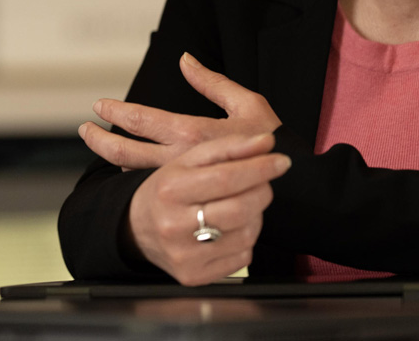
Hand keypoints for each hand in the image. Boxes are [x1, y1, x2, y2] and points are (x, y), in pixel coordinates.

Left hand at [79, 53, 280, 170]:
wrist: (298, 190)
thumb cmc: (276, 144)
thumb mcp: (248, 104)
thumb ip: (212, 82)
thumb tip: (185, 60)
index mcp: (193, 134)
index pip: (142, 120)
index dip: (115, 113)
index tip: (98, 106)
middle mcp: (183, 160)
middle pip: (126, 153)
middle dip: (100, 141)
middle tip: (85, 130)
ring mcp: (186, 182)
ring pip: (135, 173)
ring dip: (113, 161)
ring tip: (100, 148)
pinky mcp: (192, 198)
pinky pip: (155, 188)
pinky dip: (135, 179)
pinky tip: (128, 172)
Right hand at [127, 132, 289, 284]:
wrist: (136, 228)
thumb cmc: (167, 191)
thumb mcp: (187, 161)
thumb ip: (227, 148)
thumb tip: (266, 142)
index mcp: (170, 189)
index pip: (226, 178)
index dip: (260, 168)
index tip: (281, 160)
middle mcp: (173, 225)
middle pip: (240, 209)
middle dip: (262, 191)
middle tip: (262, 182)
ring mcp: (184, 255)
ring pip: (246, 235)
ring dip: (255, 216)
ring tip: (240, 206)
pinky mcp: (195, 276)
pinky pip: (242, 258)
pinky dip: (245, 240)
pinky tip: (231, 230)